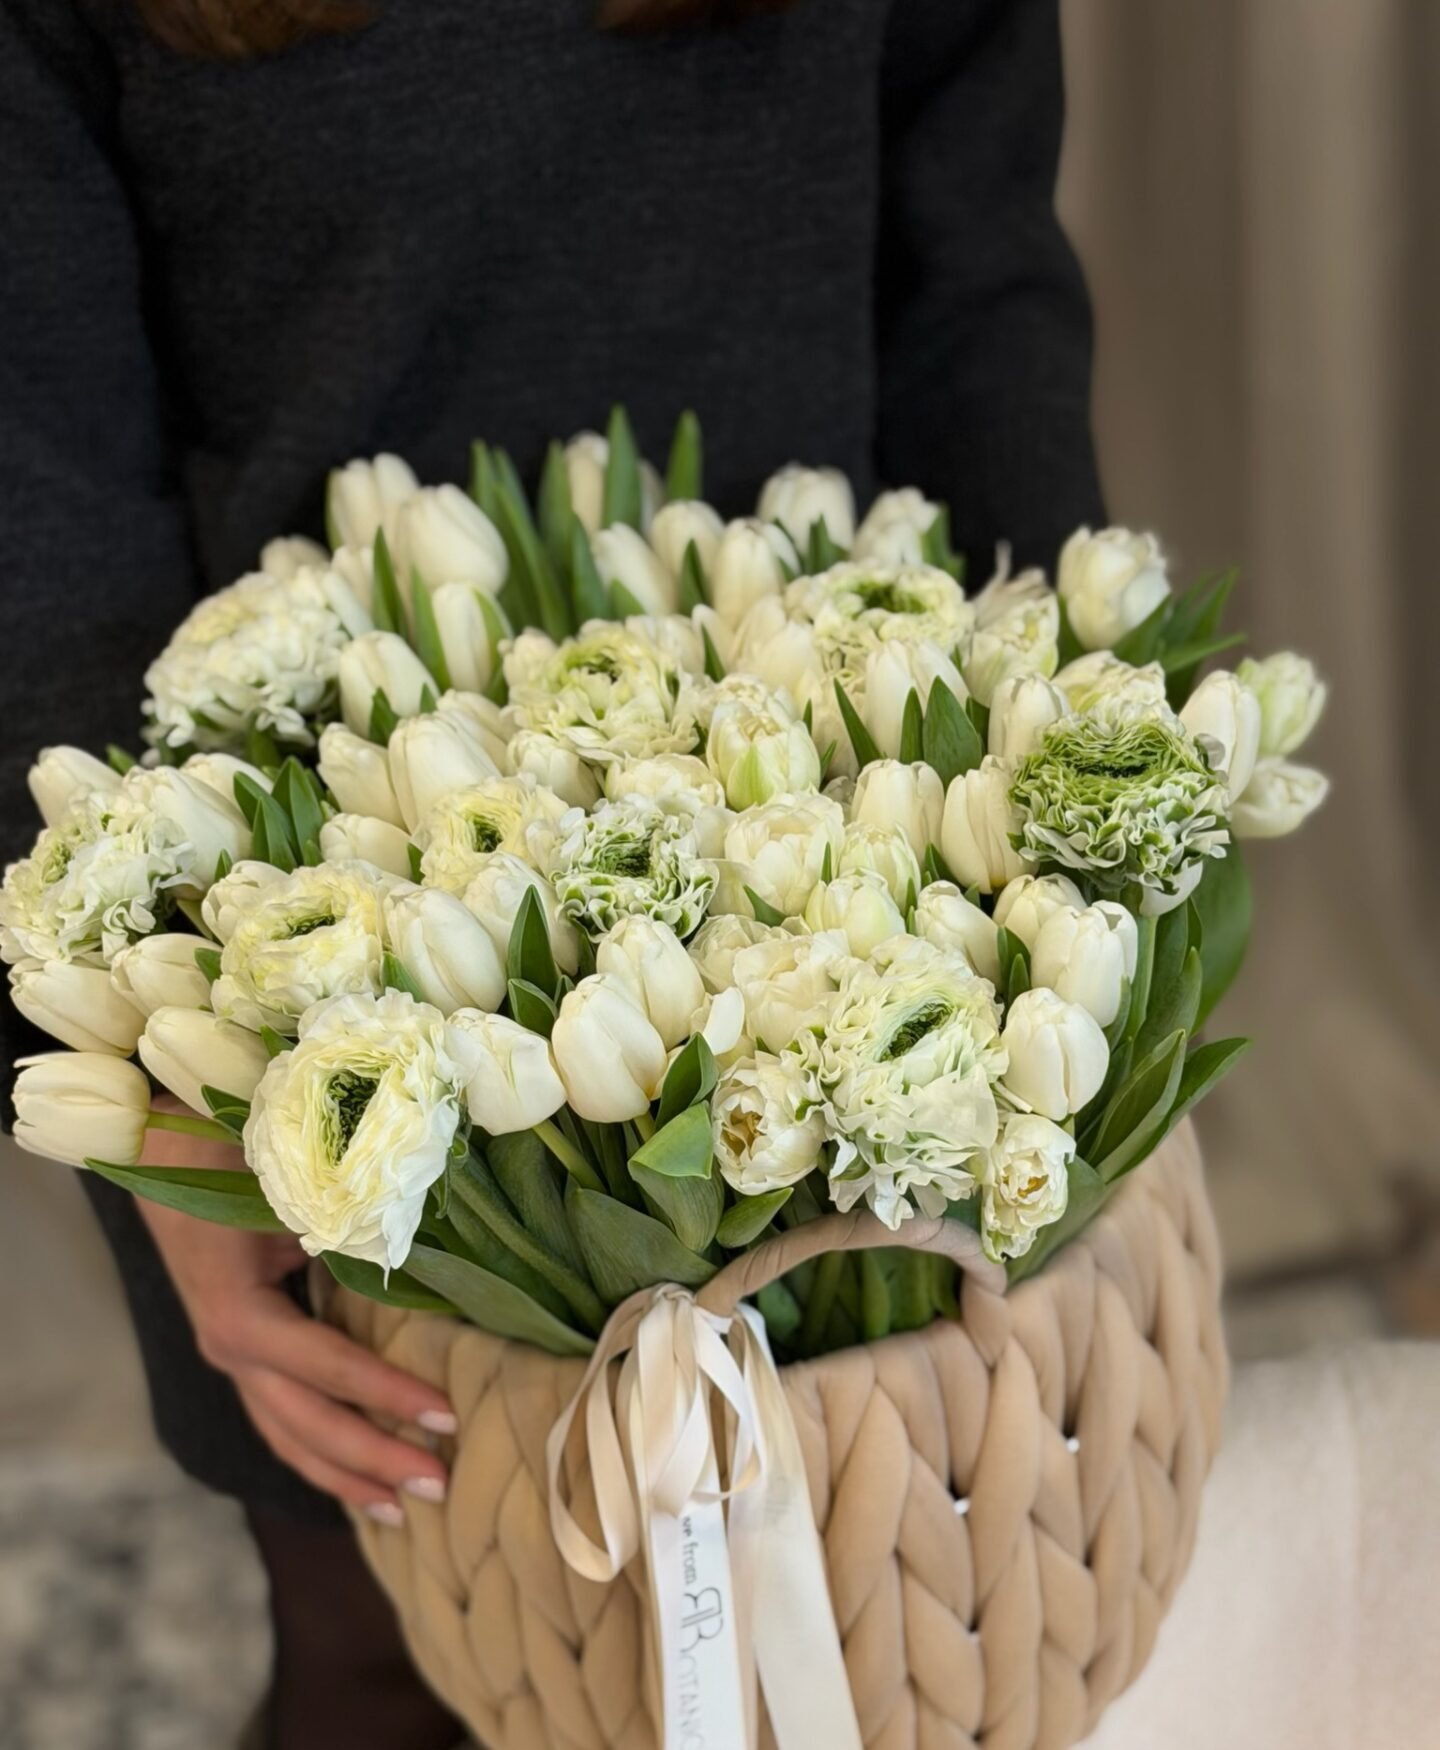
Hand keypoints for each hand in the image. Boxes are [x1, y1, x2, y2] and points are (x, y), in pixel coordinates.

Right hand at [136, 1105, 453, 1521]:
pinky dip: (318, 1450)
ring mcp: (230, 1356)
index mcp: (241, 1314)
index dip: (389, 1395)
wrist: (157, 1145)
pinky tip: (355, 1475)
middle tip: (441, 1485)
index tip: (448, 1416)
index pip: (330, 1369)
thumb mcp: (288, 1189)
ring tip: (401, 1510)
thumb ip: (346, 1229)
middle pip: (308, 1425)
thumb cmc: (229, 1156)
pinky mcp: (237, 1351)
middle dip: (375, 1461)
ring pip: (288, 1435)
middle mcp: (230, 1348)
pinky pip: (279, 1416)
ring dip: (345, 1474)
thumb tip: (430, 1262)